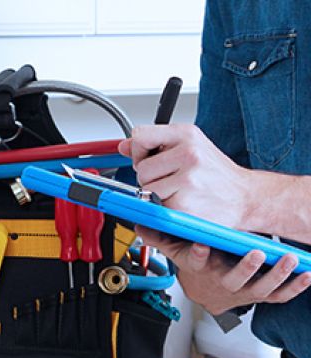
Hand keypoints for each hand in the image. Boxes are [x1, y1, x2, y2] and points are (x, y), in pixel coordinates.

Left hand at [117, 124, 255, 228]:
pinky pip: (156, 207)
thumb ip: (155, 145)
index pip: (140, 135)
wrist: (247, 198)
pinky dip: (165, 209)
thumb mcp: (190, 147)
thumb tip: (123, 145)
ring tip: (180, 191)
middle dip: (151, 178)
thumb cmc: (217, 175)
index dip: (139, 151)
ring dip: (157, 195)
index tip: (149, 159)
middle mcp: (189, 153)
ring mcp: (188, 179)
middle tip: (173, 180)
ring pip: (146, 189)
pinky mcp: (184, 203)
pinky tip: (184, 203)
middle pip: (141, 168)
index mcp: (188, 135)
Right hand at [137, 226, 310, 313]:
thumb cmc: (198, 268)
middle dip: (247, 268)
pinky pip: (281, 295)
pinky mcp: (263, 295)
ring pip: (262, 288)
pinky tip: (307, 272)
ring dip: (277, 275)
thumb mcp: (176, 252)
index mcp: (203, 270)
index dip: (198, 254)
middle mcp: (224, 282)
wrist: (210, 294)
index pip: (197, 263)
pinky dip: (296, 286)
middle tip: (257, 253)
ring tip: (288, 259)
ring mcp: (245, 290)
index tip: (201, 245)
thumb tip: (140, 221)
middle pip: (235, 279)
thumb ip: (161, 236)